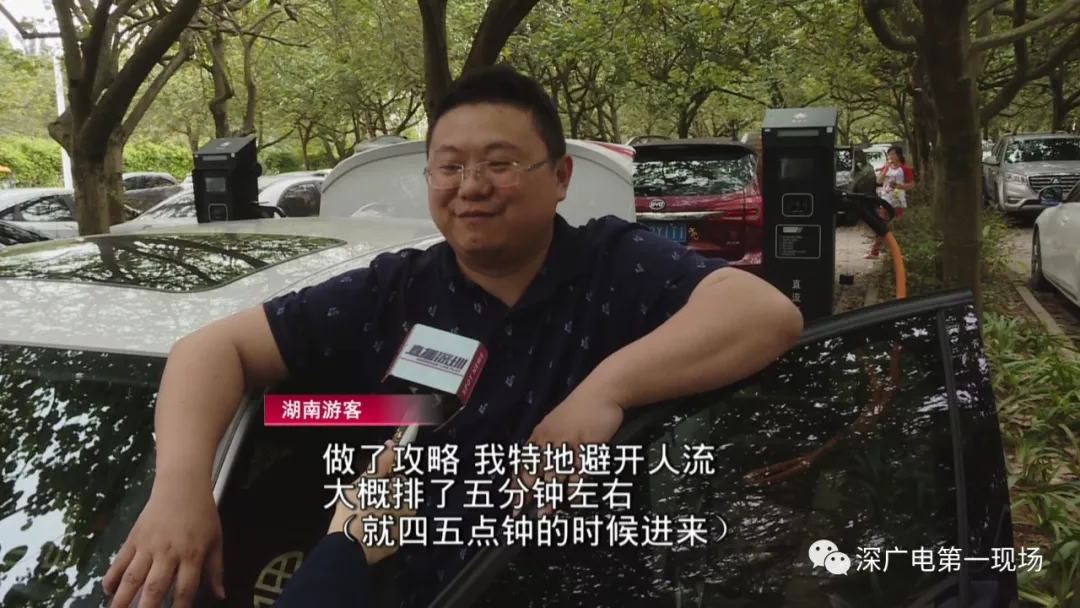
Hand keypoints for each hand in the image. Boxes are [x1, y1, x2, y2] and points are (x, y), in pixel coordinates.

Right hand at [103, 479, 223, 607]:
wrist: (181, 485)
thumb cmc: (202, 514)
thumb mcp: (216, 540)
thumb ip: (216, 570)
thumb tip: (220, 595)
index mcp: (192, 554)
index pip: (185, 588)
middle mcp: (168, 552)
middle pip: (155, 587)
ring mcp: (147, 546)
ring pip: (132, 577)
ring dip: (123, 599)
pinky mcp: (133, 539)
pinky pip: (119, 561)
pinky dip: (111, 577)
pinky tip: (107, 591)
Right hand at [328, 440, 415, 564]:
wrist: (347, 546)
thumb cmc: (354, 509)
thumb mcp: (364, 481)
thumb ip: (380, 463)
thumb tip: (392, 445)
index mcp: (403, 491)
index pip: (399, 479)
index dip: (384, 482)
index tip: (372, 488)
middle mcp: (409, 509)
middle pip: (400, 497)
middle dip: (387, 497)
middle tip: (366, 503)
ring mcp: (404, 528)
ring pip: (397, 514)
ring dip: (386, 513)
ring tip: (366, 516)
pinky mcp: (396, 544)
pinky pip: (391, 532)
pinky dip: (384, 530)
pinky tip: (369, 530)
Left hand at [518, 387, 624, 514]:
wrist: (601, 392)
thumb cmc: (580, 409)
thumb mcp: (556, 423)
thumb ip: (546, 442)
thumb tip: (537, 464)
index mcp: (541, 434)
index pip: (524, 462)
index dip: (517, 482)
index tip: (512, 500)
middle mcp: (551, 439)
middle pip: (535, 470)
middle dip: (527, 492)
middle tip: (520, 512)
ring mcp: (568, 443)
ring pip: (555, 474)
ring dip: (549, 495)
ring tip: (544, 513)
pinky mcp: (586, 446)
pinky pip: (579, 470)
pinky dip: (575, 487)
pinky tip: (571, 500)